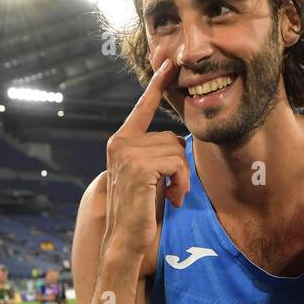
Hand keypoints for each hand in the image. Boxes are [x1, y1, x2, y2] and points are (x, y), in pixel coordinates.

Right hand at [103, 58, 187, 258]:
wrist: (125, 240)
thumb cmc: (141, 212)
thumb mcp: (149, 176)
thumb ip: (157, 154)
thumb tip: (181, 140)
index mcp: (121, 142)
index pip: (143, 108)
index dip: (157, 85)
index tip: (167, 63)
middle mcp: (120, 143)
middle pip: (172, 137)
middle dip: (181, 165)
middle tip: (175, 189)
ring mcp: (127, 154)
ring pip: (177, 150)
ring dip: (183, 177)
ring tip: (173, 195)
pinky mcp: (138, 167)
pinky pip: (177, 163)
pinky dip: (183, 182)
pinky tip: (174, 198)